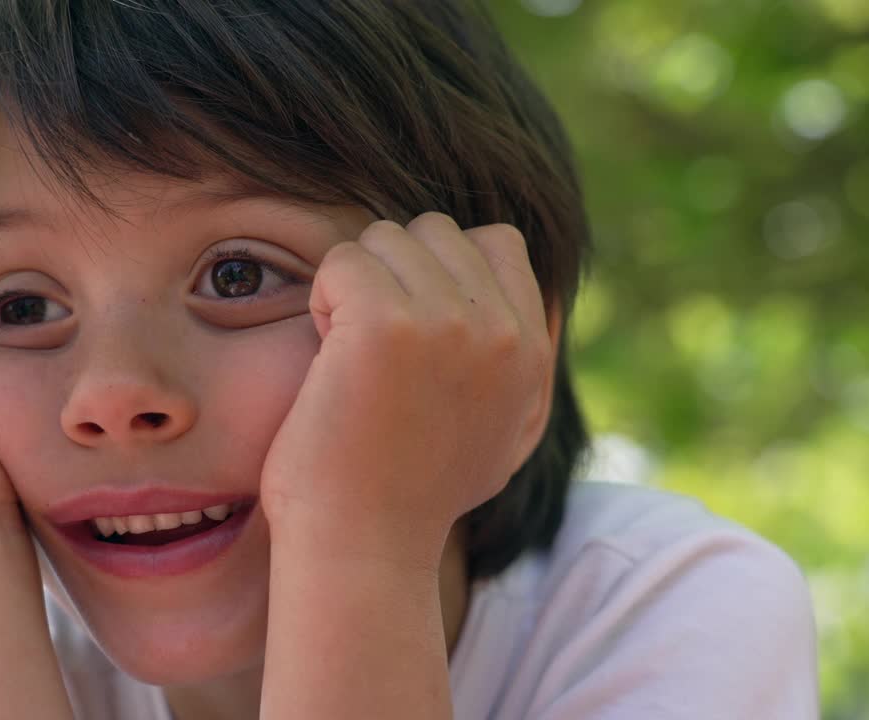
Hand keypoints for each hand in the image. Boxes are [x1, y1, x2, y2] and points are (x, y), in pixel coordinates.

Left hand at [260, 213, 554, 566]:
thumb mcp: (508, 435)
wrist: (364, 548)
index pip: (498, 241)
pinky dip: (323, 298)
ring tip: (351, 355)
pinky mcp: (383, 324)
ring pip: (385, 239)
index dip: (442, 269)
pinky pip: (343, 259)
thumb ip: (530, 366)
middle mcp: (501, 329)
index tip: (412, 329)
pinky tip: (328, 356)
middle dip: (393, 273)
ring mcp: (446, 321)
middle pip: (435, 232)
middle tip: (373, 346)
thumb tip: (546, 302)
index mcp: (531, 350)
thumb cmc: (415, 496)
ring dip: (355, 285)